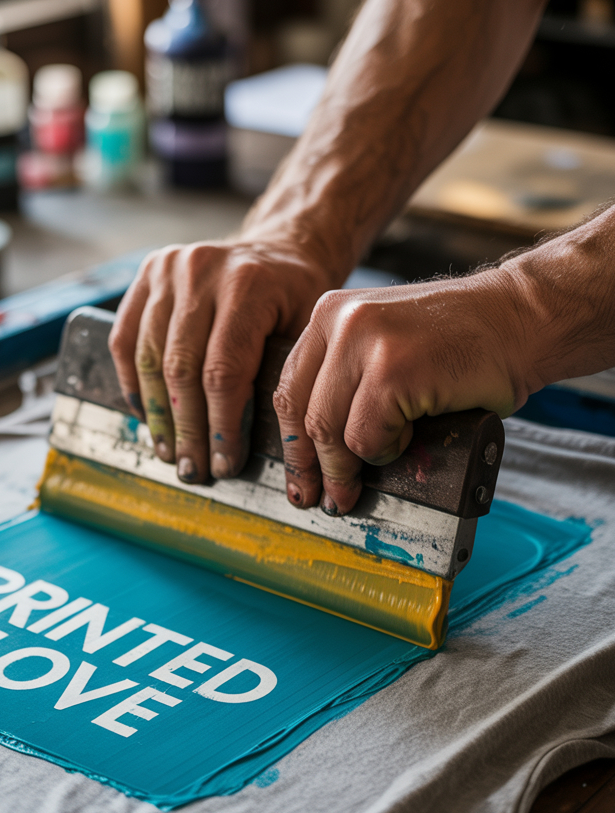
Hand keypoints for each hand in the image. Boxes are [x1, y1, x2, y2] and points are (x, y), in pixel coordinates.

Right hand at [108, 238, 333, 483]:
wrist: (280, 248)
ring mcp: (169, 268)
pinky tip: (147, 415)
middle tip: (193, 469)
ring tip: (169, 451)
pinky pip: (126, 339)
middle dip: (187, 430)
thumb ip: (281, 378)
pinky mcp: (147, 273)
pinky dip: (132, 382)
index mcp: (248, 284)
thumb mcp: (307, 332)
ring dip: (158, 414)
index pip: (222, 372)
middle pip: (181, 370)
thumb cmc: (296, 298)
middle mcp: (202, 270)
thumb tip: (257, 447)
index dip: (220, 426)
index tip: (224, 463)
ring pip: (149, 358)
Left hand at [273, 268, 540, 513]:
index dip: (292, 443)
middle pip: (303, 414)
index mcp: (329, 313)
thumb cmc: (462, 342)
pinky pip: (366, 437)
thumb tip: (318, 453)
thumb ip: (347, 380)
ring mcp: (364, 341)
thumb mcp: (386, 345)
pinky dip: (386, 451)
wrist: (522, 318)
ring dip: (351, 467)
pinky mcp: (392, 369)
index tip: (300, 476)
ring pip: (331, 431)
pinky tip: (410, 438)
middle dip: (314, 468)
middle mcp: (339, 320)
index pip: (289, 389)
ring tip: (367, 482)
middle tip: (328, 499)